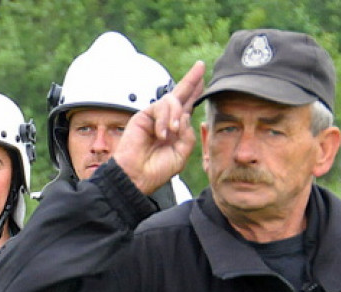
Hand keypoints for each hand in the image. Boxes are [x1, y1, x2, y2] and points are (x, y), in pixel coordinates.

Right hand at [113, 60, 205, 195]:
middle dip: (191, 80)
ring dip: (176, 115)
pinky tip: (161, 134)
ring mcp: (154, 117)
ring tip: (173, 133)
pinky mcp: (143, 116)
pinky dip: (164, 119)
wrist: (137, 177)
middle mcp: (165, 120)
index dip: (195, 93)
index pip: (187, 107)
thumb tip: (185, 114)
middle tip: (201, 66)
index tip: (204, 80)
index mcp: (175, 130)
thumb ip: (188, 134)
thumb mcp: (182, 154)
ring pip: (172, 100)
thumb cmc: (156, 170)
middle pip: (180, 94)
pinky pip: (160, 106)